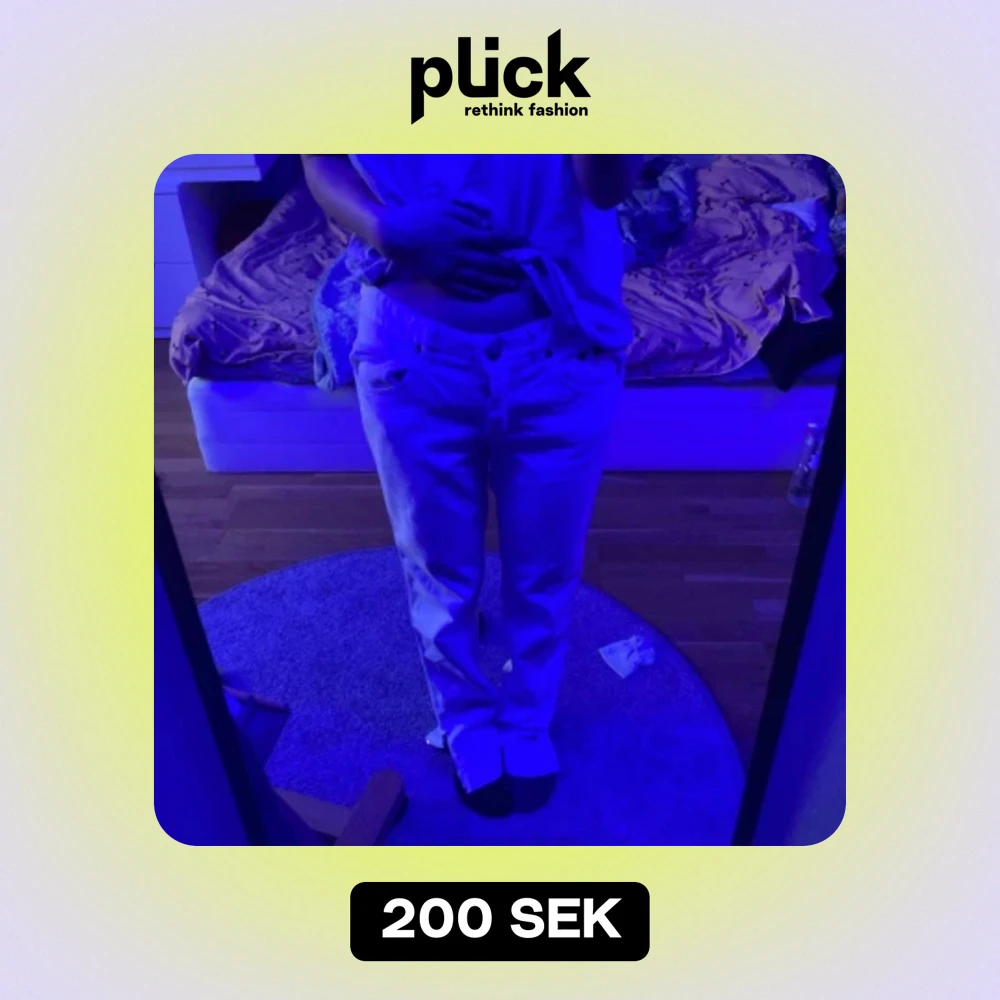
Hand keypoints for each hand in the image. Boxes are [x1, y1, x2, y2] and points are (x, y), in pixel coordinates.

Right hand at [375, 199, 526, 299]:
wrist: (392, 235)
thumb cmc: (419, 216)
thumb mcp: (445, 205)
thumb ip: (468, 215)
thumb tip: (488, 226)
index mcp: (462, 234)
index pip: (495, 239)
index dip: (513, 241)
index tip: (526, 241)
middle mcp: (460, 255)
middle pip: (492, 263)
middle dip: (512, 267)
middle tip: (527, 270)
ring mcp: (450, 271)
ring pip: (480, 280)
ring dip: (499, 283)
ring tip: (513, 285)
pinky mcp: (440, 280)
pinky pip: (462, 290)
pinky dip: (476, 293)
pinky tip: (487, 295)